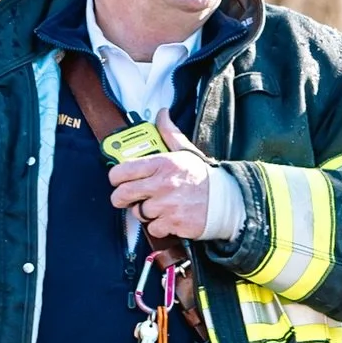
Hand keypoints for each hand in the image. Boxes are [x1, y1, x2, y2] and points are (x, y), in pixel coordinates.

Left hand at [108, 109, 211, 240]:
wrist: (226, 201)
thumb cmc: (203, 177)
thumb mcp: (186, 151)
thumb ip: (169, 133)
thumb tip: (162, 114)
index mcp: (162, 163)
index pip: (122, 170)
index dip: (115, 177)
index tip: (118, 179)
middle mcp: (162, 184)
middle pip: (122, 195)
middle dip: (120, 198)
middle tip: (125, 198)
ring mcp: (167, 205)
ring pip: (138, 213)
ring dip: (143, 211)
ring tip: (156, 206)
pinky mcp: (172, 223)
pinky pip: (152, 228)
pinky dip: (158, 226)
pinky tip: (168, 218)